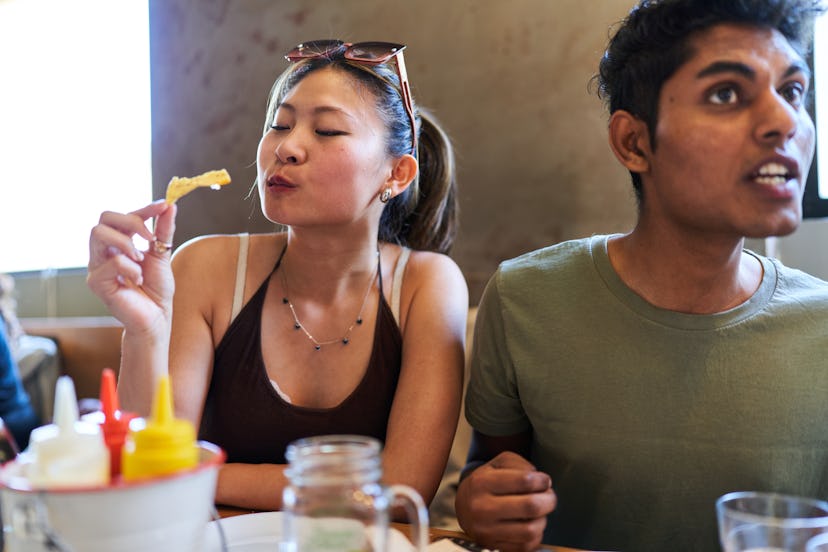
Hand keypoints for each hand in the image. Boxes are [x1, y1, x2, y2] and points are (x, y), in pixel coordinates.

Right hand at [87, 201, 176, 333]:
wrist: (156, 318)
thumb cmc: (156, 290)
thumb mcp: (162, 255)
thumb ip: (163, 231)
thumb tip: (170, 206)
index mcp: (118, 243)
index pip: (122, 216)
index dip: (144, 208)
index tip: (164, 206)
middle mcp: (103, 252)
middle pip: (103, 218)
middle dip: (131, 222)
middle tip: (150, 238)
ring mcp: (97, 266)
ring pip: (99, 233)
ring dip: (127, 244)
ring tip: (141, 261)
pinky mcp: (96, 282)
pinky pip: (112, 261)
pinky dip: (131, 268)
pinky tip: (137, 281)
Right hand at [455, 451, 555, 551]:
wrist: (464, 506)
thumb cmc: (487, 482)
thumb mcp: (498, 463)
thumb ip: (520, 464)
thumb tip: (542, 482)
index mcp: (482, 482)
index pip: (525, 481)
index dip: (542, 480)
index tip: (544, 481)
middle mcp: (481, 507)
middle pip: (531, 506)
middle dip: (549, 500)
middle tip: (548, 496)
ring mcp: (486, 530)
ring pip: (531, 530)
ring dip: (542, 519)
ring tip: (538, 512)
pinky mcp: (493, 546)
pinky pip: (526, 546)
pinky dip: (535, 535)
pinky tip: (530, 524)